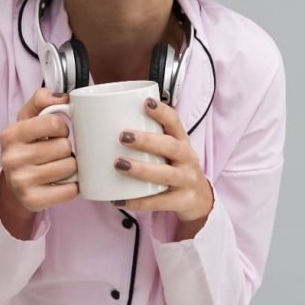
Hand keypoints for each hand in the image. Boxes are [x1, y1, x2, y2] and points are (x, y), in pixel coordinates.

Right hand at [0, 89, 78, 224]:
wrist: (14, 184)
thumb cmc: (27, 145)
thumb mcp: (28, 118)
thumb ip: (42, 99)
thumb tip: (63, 97)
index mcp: (10, 134)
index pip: (54, 123)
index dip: (62, 127)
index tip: (56, 133)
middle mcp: (11, 158)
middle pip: (64, 147)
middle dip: (66, 149)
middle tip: (55, 153)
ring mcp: (20, 182)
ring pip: (70, 167)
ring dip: (71, 167)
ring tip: (58, 166)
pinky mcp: (32, 200)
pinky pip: (70, 190)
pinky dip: (72, 186)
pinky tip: (62, 183)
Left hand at [111, 97, 213, 222]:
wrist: (201, 199)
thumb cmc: (175, 167)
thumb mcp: (169, 150)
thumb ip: (148, 138)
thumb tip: (104, 122)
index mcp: (182, 141)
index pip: (175, 122)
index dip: (162, 112)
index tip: (146, 102)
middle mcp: (188, 159)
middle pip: (171, 147)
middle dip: (147, 141)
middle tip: (123, 136)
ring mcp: (187, 180)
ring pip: (166, 174)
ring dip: (142, 169)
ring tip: (119, 164)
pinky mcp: (183, 201)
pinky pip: (160, 202)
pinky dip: (139, 202)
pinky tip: (119, 200)